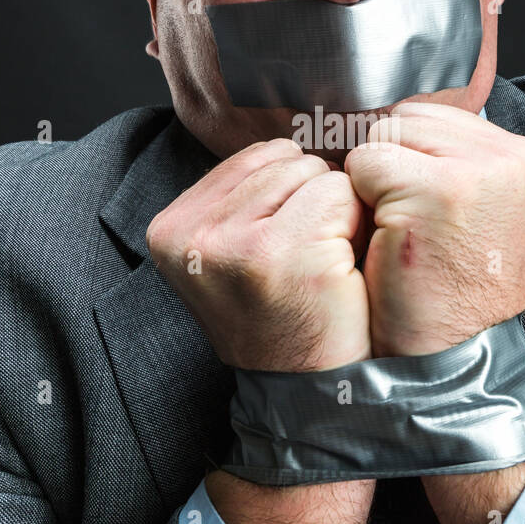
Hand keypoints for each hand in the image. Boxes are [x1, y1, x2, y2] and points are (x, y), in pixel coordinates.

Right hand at [146, 137, 370, 371]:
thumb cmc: (282, 313)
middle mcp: (195, 234)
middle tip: (304, 261)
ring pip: (317, 173)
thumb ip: (243, 194)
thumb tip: (294, 131)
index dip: (289, 194)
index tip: (280, 249)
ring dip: (335, 214)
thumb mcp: (232, 252)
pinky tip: (337, 272)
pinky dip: (354, 227)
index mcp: (170, 228)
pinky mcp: (289, 254)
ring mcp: (239, 245)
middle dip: (313, 200)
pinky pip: (342, 195)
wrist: (307, 392)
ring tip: (318, 266)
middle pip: (287, 160)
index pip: (255, 156)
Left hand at [344, 100, 524, 356]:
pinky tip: (390, 241)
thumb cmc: (450, 293)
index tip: (422, 211)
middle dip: (391, 164)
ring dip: (375, 183)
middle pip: (410, 118)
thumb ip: (456, 161)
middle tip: (410, 226)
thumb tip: (400, 117)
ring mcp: (480, 172)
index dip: (410, 158)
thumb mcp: (478, 215)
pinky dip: (361, 201)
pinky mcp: (436, 190)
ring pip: (385, 136)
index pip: (439, 117)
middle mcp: (515, 159)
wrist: (450, 361)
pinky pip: (365, 163)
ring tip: (403, 233)